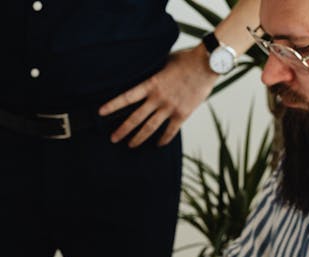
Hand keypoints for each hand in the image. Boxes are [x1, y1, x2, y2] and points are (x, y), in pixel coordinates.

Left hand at [99, 46, 216, 147]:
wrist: (208, 63)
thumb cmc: (187, 59)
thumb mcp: (164, 62)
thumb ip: (153, 73)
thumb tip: (144, 77)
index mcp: (151, 84)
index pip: (127, 97)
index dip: (112, 105)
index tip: (100, 113)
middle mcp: (158, 98)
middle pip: (135, 118)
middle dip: (122, 130)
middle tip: (113, 139)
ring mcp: (169, 108)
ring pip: (150, 128)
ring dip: (138, 138)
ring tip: (130, 145)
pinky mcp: (182, 114)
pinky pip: (169, 132)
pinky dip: (163, 140)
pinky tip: (158, 145)